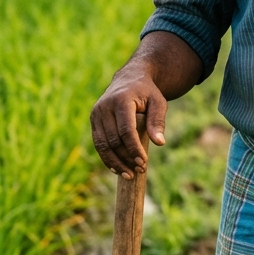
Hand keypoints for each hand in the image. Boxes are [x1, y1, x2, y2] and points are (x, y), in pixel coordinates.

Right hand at [90, 60, 167, 178]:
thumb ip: (158, 121)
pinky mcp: (93, 120)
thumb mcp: (158, 102)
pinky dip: (107, 158)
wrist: (130, 79)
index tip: (144, 163)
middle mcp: (105, 107)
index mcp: (121, 100)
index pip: (126, 130)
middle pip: (113, 140)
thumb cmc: (147, 92)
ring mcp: (96, 113)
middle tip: (140, 170)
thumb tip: (159, 143)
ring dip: (115, 162)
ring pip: (103, 145)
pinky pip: (98, 143)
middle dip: (126, 158)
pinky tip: (117, 169)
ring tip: (129, 175)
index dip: (134, 149)